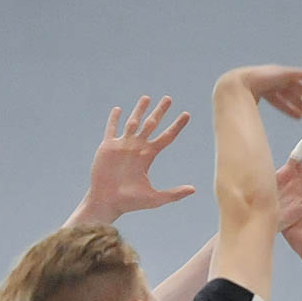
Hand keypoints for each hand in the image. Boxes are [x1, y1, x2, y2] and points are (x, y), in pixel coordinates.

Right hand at [67, 96, 194, 224]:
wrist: (108, 202)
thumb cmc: (130, 202)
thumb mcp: (155, 198)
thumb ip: (174, 193)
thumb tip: (193, 189)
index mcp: (148, 156)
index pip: (166, 137)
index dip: (176, 126)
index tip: (187, 114)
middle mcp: (137, 148)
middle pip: (151, 124)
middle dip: (160, 111)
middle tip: (169, 98)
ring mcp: (122, 146)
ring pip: (133, 122)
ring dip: (140, 109)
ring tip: (147, 97)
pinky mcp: (108, 147)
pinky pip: (111, 129)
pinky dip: (114, 119)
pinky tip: (118, 109)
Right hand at [235, 65, 301, 120]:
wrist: (236, 87)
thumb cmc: (236, 104)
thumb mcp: (248, 116)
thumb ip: (253, 126)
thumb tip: (252, 142)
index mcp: (266, 91)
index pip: (282, 101)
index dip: (292, 110)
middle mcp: (274, 82)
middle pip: (294, 95)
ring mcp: (280, 76)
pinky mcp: (286, 72)